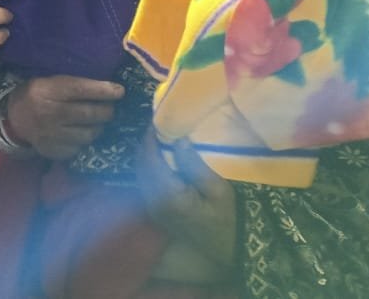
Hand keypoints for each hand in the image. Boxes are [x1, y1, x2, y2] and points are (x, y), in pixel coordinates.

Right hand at [2, 75, 123, 159]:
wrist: (13, 119)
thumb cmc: (36, 95)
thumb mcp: (48, 82)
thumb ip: (73, 84)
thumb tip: (107, 88)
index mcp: (47, 91)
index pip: (81, 90)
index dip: (103, 90)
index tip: (120, 91)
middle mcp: (49, 113)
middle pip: (88, 114)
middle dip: (107, 111)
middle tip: (111, 108)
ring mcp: (51, 135)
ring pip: (88, 134)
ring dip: (98, 127)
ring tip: (98, 121)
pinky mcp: (53, 151)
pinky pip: (78, 148)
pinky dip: (84, 141)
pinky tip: (81, 133)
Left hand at [138, 135, 235, 264]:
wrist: (226, 248)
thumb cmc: (227, 218)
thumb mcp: (218, 190)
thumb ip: (194, 164)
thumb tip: (178, 139)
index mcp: (167, 194)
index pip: (149, 158)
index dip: (150, 136)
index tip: (158, 119)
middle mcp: (153, 201)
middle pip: (140, 163)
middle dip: (147, 142)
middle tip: (160, 125)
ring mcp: (152, 207)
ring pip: (140, 171)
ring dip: (147, 153)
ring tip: (162, 137)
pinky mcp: (155, 210)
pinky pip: (145, 181)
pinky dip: (150, 165)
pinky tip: (162, 157)